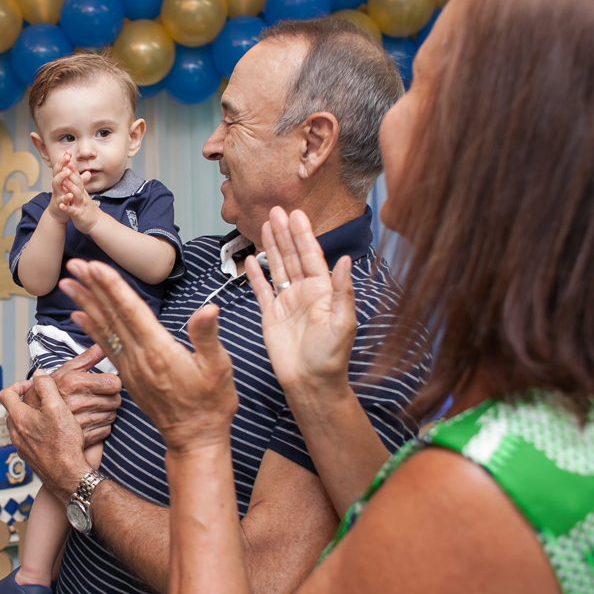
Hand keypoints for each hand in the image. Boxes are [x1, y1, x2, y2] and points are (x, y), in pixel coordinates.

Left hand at [1, 375, 91, 502]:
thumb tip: (38, 374)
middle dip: (26, 401)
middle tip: (42, 400)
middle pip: (13, 411)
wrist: (68, 476)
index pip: (6, 394)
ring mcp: (22, 448)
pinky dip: (36, 433)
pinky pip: (28, 440)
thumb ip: (46, 387)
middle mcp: (16, 434)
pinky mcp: (30, 458)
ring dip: (31, 418)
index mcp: (19, 418)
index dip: (18, 385)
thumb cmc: (64, 444)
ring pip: (21, 426)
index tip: (32, 385)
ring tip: (49, 417)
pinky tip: (52, 435)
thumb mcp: (57, 407)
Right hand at [15, 345, 121, 444]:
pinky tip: (90, 420)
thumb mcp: (65, 371)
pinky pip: (106, 430)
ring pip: (112, 415)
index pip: (114, 383)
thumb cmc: (49, 393)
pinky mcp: (82, 438)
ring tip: (92, 407)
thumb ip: (87, 358)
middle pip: (116, 400)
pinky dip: (101, 426)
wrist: (31, 421)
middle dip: (110, 397)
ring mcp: (80, 422)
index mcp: (73, 383)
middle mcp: (77, 403)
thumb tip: (103, 345)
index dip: (113, 383)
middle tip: (100, 396)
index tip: (108, 383)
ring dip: (106, 412)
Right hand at [45, 152, 73, 224]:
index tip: (68, 151)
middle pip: (56, 172)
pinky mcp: (58, 204)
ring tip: (67, 172)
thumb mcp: (72, 188)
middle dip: (61, 164)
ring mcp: (57, 194)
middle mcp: (57, 185)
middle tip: (66, 157)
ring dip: (61, 177)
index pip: (62, 167)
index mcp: (61, 180)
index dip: (64, 159)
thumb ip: (80, 180)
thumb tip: (88, 172)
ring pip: (56, 184)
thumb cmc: (65, 198)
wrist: (58, 213)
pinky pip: (60, 200)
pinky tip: (69, 195)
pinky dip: (64, 198)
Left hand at [57, 158, 101, 233]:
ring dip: (71, 188)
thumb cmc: (88, 209)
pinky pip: (72, 211)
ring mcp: (81, 205)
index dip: (73, 169)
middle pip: (77, 183)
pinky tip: (61, 205)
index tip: (68, 159)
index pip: (77, 178)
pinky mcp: (79, 215)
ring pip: (77, 195)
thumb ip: (83, 184)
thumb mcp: (85, 194)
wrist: (96, 223)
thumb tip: (84, 172)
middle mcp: (82, 196)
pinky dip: (67, 208)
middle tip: (66, 164)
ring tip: (64, 181)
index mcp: (82, 191)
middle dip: (71, 174)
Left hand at [58, 259, 238, 453]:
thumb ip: (208, 337)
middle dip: (91, 287)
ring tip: (68, 282)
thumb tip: (208, 309)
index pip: (131, 311)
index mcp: (160, 350)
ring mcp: (131, 367)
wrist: (195, 439)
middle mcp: (139, 357)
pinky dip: (90, 329)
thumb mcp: (220, 368)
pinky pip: (105, 347)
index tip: (95, 267)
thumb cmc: (211, 404)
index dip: (112, 287)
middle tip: (74, 264)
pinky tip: (78, 315)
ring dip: (85, 303)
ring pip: (104, 328)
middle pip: (112, 315)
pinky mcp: (128, 376)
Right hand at [246, 207, 355, 390]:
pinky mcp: (271, 315)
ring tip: (265, 225)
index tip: (297, 215)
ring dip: (271, 247)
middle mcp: (305, 293)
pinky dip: (255, 275)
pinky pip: (262, 290)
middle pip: (293, 256)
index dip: (304, 235)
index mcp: (323, 291)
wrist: (310, 382)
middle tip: (276, 210)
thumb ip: (342, 291)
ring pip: (277, 268)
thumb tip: (344, 260)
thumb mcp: (343, 323)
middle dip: (285, 233)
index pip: (312, 256)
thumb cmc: (331, 357)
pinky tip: (249, 260)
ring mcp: (287, 303)